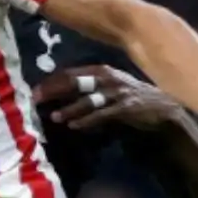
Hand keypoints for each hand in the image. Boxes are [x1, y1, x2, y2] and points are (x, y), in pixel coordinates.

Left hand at [33, 65, 183, 132]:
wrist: (162, 108)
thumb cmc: (131, 97)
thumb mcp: (109, 86)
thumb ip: (88, 87)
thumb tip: (60, 93)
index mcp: (102, 71)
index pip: (71, 73)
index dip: (51, 81)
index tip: (35, 90)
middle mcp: (108, 78)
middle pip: (75, 82)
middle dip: (54, 90)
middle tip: (36, 99)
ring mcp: (117, 92)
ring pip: (88, 99)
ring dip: (70, 109)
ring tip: (55, 117)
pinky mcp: (126, 108)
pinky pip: (103, 114)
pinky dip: (87, 120)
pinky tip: (75, 126)